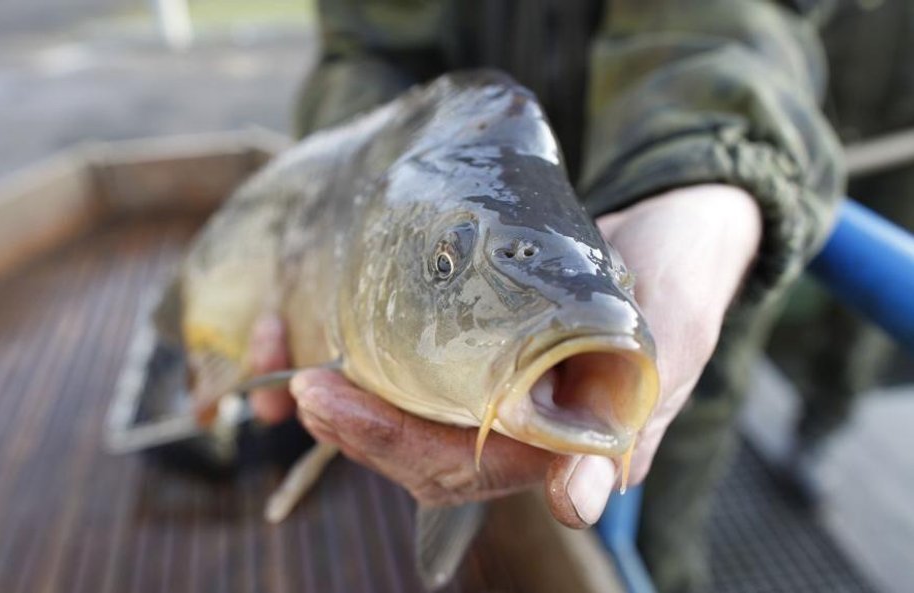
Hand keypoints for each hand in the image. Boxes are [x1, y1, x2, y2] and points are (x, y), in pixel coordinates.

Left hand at [256, 184, 761, 526]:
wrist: (661, 233)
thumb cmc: (671, 280)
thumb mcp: (665, 339)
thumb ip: (632, 419)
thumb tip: (579, 505)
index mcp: (556, 444)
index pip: (465, 465)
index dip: (395, 444)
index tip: (335, 406)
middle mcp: (510, 430)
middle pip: (414, 452)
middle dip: (352, 426)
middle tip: (301, 385)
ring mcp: (482, 394)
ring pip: (396, 423)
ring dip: (336, 402)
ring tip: (286, 355)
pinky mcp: (461, 356)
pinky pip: (396, 381)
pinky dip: (348, 367)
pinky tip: (305, 333)